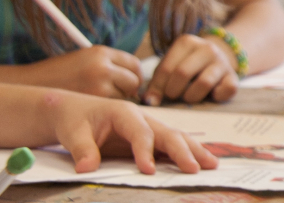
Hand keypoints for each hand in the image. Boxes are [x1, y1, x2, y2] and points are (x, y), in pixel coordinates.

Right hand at [24, 46, 141, 99]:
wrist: (28, 85)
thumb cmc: (58, 75)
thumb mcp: (84, 61)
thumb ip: (108, 66)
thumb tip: (135, 80)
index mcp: (100, 52)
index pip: (133, 64)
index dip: (133, 75)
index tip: (128, 83)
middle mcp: (102, 66)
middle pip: (134, 80)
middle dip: (129, 89)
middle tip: (116, 95)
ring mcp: (98, 84)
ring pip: (124, 96)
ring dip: (117, 99)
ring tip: (96, 99)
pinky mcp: (93, 101)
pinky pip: (111, 107)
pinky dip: (106, 108)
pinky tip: (91, 106)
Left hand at [40, 90, 217, 173]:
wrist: (72, 111)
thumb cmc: (73, 120)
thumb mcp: (71, 133)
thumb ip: (82, 149)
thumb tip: (86, 169)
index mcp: (124, 112)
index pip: (140, 133)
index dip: (145, 151)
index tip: (148, 171)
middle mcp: (142, 118)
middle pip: (168, 133)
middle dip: (182, 151)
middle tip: (194, 168)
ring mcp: (149, 127)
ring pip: (176, 137)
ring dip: (194, 151)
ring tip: (212, 165)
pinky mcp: (151, 137)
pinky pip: (172, 144)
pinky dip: (188, 153)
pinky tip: (202, 162)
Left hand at [143, 35, 237, 104]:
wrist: (217, 58)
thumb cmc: (186, 65)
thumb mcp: (170, 66)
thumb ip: (158, 82)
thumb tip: (149, 101)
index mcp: (186, 42)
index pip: (166, 68)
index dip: (157, 87)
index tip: (153, 99)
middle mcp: (207, 48)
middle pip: (183, 73)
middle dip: (173, 91)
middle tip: (172, 96)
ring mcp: (222, 62)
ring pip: (204, 83)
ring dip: (192, 96)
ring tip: (188, 97)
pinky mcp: (234, 77)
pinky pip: (226, 90)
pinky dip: (216, 97)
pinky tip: (210, 95)